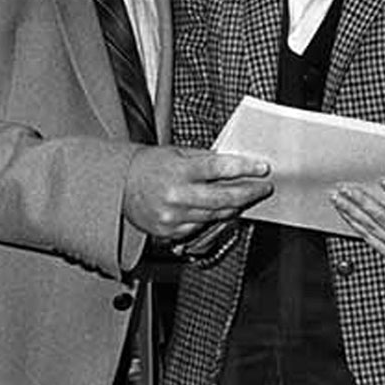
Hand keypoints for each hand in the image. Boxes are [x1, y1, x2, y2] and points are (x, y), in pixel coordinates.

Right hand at [123, 147, 271, 240]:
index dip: (245, 168)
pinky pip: (201, 226)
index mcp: (179, 171)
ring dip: (235, 207)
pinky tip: (221, 210)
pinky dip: (213, 218)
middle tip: (264, 188)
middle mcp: (177, 195)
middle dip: (249, 193)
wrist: (120, 185)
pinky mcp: (170, 231)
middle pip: (224, 198)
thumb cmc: (149, 165)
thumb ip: (206, 159)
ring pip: (216, 215)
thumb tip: (235, 163)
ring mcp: (174, 216)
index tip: (262, 168)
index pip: (220, 168)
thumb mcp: (178, 153)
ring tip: (246, 198)